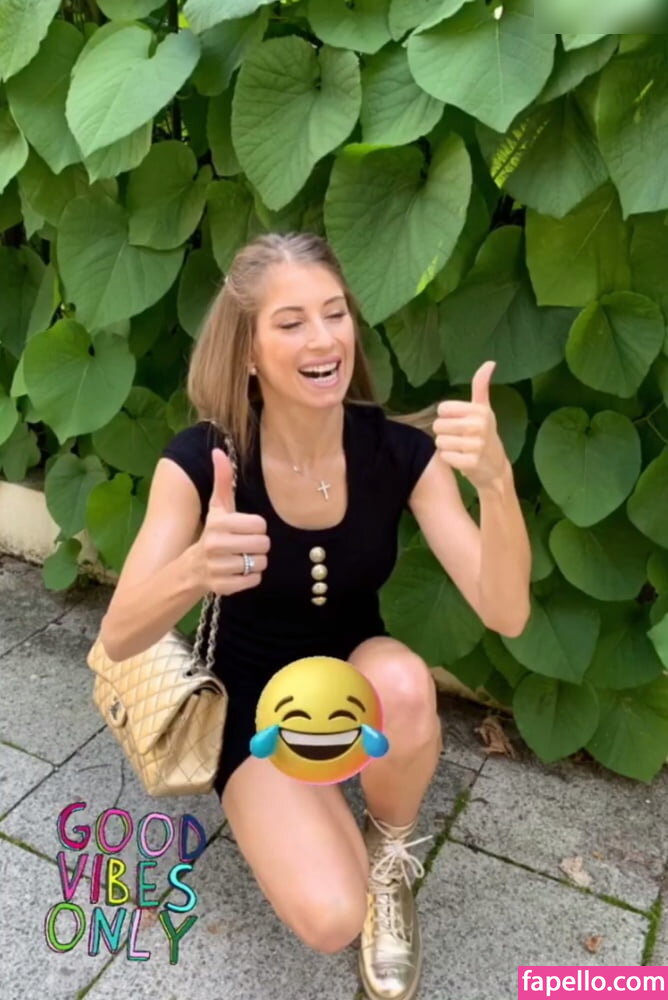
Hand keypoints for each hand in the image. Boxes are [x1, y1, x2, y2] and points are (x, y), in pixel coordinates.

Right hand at [197, 448, 269, 594]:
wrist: (191, 569)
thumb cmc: (212, 532)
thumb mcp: (217, 507)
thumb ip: (223, 480)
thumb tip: (219, 451)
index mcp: (218, 523)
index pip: (260, 525)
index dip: (256, 528)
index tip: (244, 529)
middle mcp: (215, 545)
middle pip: (263, 544)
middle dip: (258, 545)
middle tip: (244, 546)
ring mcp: (218, 568)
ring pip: (260, 563)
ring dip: (255, 562)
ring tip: (240, 558)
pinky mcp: (223, 588)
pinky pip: (254, 581)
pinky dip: (250, 578)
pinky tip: (237, 572)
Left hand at [432, 360, 508, 490]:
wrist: (496, 468)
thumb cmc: (486, 434)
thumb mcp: (484, 409)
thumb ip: (481, 386)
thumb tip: (490, 362)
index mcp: (479, 410)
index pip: (442, 409)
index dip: (446, 417)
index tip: (459, 422)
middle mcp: (478, 426)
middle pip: (438, 425)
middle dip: (445, 433)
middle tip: (460, 438)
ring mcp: (475, 445)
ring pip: (439, 441)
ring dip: (446, 447)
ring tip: (461, 448)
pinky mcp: (470, 463)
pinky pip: (444, 457)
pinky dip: (449, 459)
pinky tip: (461, 459)